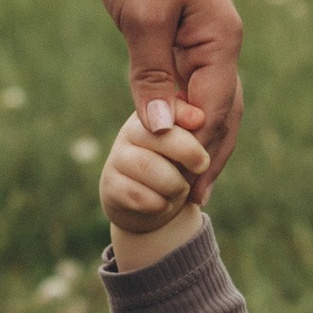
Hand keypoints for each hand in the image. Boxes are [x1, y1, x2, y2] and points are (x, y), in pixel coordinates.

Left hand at [80, 0, 243, 185]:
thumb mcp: (142, 18)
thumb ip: (154, 76)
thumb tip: (167, 131)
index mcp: (221, 40)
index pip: (216, 109)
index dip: (202, 152)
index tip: (186, 191)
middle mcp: (219, 44)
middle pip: (223, 114)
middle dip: (211, 156)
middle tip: (195, 202)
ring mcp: (201, 41)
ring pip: (208, 104)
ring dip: (200, 142)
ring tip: (190, 184)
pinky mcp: (178, 36)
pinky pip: (186, 88)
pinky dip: (182, 118)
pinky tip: (171, 141)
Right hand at [101, 104, 209, 264]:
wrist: (153, 206)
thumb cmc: (182, 170)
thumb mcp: (199, 149)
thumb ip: (203, 131)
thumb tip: (199, 119)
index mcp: (156, 114)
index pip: (169, 107)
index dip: (185, 114)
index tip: (201, 121)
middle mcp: (132, 130)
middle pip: (159, 133)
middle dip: (187, 150)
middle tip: (202, 165)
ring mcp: (118, 157)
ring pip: (147, 165)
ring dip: (174, 183)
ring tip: (180, 190)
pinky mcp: (110, 184)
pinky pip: (136, 193)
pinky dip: (158, 203)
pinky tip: (163, 204)